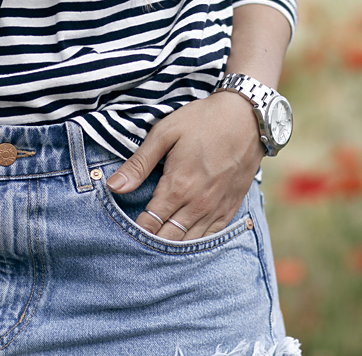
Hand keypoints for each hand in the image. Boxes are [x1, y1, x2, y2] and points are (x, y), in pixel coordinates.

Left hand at [105, 91, 264, 240]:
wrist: (248, 116)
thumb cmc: (203, 120)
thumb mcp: (165, 133)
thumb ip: (138, 164)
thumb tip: (112, 187)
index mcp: (178, 186)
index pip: (150, 224)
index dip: (135, 229)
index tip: (125, 228)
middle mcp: (198, 203)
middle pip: (169, 238)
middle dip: (151, 242)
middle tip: (137, 240)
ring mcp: (217, 207)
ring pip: (191, 242)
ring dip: (173, 245)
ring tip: (158, 242)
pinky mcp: (231, 206)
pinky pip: (212, 236)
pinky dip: (196, 242)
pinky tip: (185, 239)